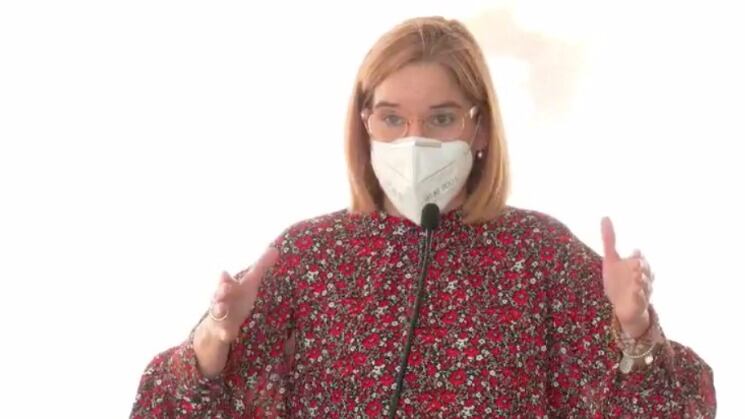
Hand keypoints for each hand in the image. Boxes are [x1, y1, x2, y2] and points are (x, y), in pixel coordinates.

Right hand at [205, 246, 279, 343]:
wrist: (220, 321)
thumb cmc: (237, 297)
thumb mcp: (249, 283)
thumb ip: (260, 267)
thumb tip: (275, 249)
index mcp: (229, 286)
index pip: (226, 280)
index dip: (225, 278)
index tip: (225, 274)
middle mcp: (221, 299)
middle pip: (219, 294)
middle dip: (221, 290)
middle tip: (226, 288)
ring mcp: (220, 315)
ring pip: (217, 311)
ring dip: (219, 309)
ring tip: (222, 309)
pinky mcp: (221, 330)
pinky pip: (222, 332)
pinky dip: (225, 333)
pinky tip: (229, 334)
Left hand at [601, 217, 652, 337]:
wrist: (622, 306)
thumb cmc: (618, 281)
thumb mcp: (611, 259)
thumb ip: (609, 240)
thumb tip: (605, 217)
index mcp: (637, 266)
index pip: (640, 258)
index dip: (637, 256)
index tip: (635, 253)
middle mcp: (643, 278)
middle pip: (646, 270)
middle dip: (643, 267)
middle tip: (636, 263)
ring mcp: (642, 291)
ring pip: (646, 285)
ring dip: (643, 280)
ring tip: (637, 276)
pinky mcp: (639, 304)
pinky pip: (641, 300)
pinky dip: (640, 296)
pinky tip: (636, 292)